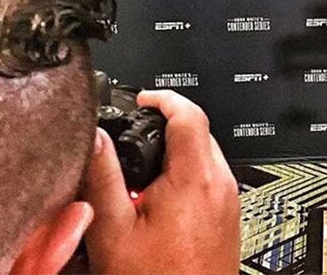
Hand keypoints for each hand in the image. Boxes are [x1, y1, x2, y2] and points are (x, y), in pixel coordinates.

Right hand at [83, 90, 240, 274]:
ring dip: (178, 154)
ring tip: (143, 174)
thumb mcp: (113, 230)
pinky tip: (161, 201)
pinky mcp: (231, 218)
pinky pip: (212, 181)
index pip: (189, 113)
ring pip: (207, 157)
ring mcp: (230, 203)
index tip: (143, 99)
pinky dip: (188, 177)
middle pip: (200, 133)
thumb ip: (103, 178)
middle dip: (168, 127)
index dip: (163, 97)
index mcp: (196, 178)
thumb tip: (95, 138)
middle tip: (136, 136)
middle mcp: (222, 185)